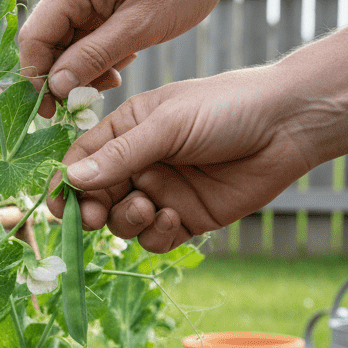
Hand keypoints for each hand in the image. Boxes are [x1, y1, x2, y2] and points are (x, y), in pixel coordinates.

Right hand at [19, 0, 237, 114]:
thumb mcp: (138, 28)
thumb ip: (93, 57)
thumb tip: (55, 87)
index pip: (35, 36)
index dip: (37, 76)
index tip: (51, 109)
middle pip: (48, 40)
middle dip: (63, 75)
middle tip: (83, 102)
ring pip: (67, 42)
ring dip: (83, 68)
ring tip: (113, 80)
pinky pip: (86, 35)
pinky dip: (98, 55)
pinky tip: (122, 60)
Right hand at [46, 66, 323, 252]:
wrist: (288, 125)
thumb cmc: (226, 108)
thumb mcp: (167, 125)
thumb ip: (121, 155)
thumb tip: (72, 180)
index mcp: (127, 131)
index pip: (82, 161)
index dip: (67, 183)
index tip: (60, 203)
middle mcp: (140, 164)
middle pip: (96, 197)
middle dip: (92, 209)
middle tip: (96, 214)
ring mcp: (163, 193)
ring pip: (123, 222)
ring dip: (128, 221)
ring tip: (150, 206)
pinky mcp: (187, 218)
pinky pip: (155, 239)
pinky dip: (156, 235)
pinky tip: (172, 218)